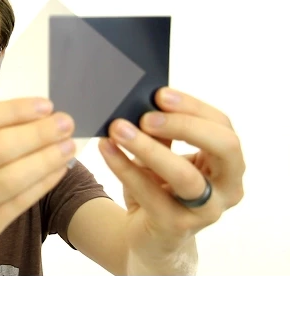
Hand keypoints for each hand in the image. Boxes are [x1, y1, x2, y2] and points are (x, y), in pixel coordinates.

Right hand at [0, 97, 75, 265]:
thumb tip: (38, 114)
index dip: (14, 110)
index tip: (46, 105)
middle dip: (36, 133)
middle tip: (65, 124)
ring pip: (7, 180)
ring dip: (45, 160)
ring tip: (67, 147)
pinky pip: (14, 206)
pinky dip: (41, 185)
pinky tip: (57, 171)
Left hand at [98, 87, 245, 260]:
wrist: (147, 238)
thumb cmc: (159, 190)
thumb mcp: (163, 157)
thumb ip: (161, 133)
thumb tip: (143, 103)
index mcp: (226, 164)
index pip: (222, 126)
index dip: (193, 107)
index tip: (159, 94)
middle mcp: (227, 188)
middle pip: (223, 147)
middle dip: (185, 125)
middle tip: (146, 115)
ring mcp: (205, 211)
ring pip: (186, 176)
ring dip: (149, 148)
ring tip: (119, 129)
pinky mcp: (176, 226)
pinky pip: (150, 193)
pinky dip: (124, 168)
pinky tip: (107, 149)